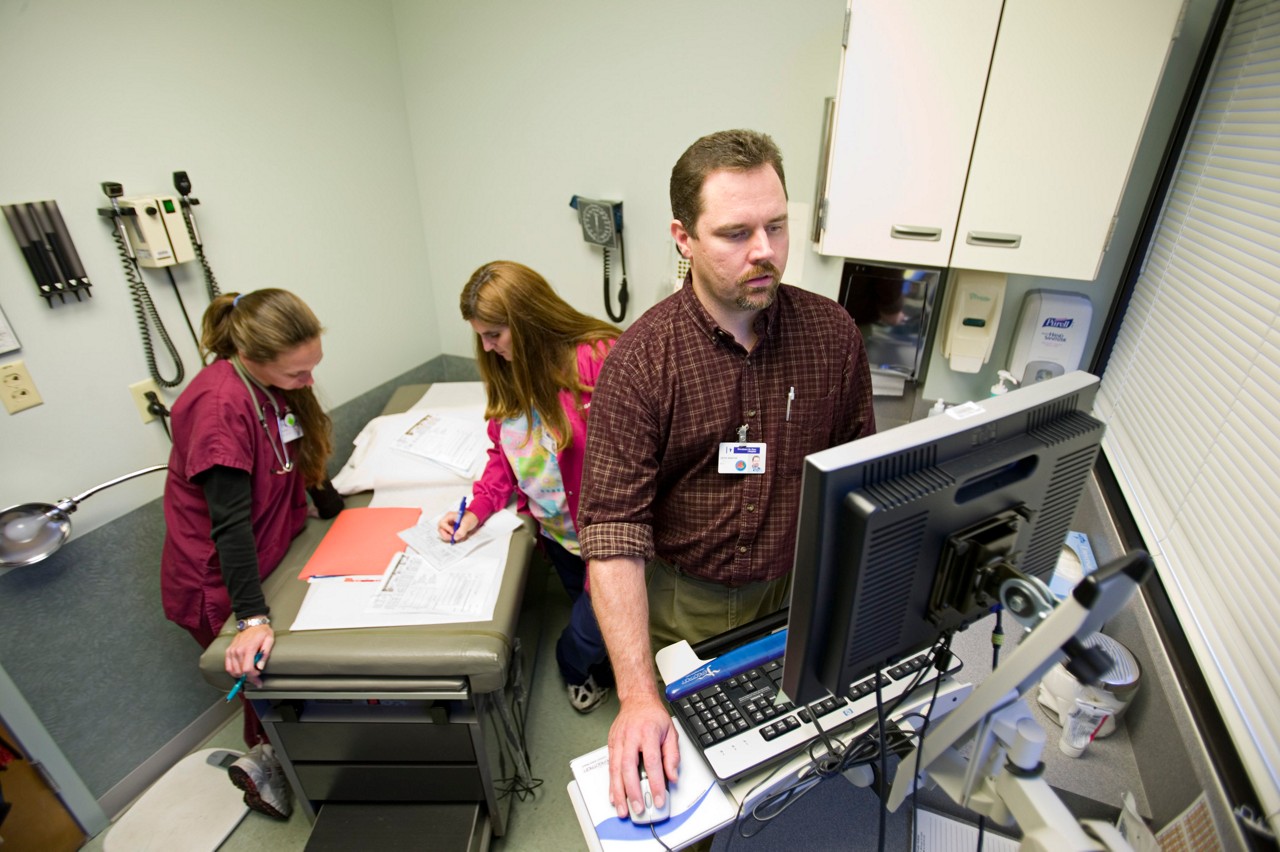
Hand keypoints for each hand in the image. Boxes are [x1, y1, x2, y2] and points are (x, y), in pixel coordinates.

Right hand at [225, 624, 272, 686]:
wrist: (252, 623)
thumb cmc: (262, 632)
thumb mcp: (269, 640)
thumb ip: (265, 654)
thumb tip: (260, 667)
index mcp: (249, 649)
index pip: (247, 669)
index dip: (253, 677)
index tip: (258, 678)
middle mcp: (238, 651)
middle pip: (240, 672)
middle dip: (249, 677)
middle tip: (256, 677)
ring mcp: (232, 651)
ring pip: (233, 671)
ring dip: (241, 676)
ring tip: (249, 674)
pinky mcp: (228, 651)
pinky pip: (228, 666)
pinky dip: (233, 671)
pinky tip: (240, 671)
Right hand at [436, 510, 479, 542]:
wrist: (475, 517)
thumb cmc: (470, 517)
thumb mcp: (467, 523)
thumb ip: (461, 530)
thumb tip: (455, 538)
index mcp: (449, 516)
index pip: (442, 523)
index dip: (446, 529)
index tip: (453, 532)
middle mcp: (447, 520)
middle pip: (440, 529)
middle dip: (445, 535)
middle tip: (451, 538)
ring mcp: (448, 525)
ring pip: (443, 533)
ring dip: (447, 537)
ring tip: (454, 538)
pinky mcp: (451, 529)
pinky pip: (447, 535)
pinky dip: (450, 537)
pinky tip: (456, 537)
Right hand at [607, 690, 680, 818]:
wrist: (637, 700)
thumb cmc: (653, 715)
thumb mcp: (671, 732)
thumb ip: (672, 755)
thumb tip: (672, 775)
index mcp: (648, 733)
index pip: (652, 762)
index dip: (656, 783)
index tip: (659, 798)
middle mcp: (631, 737)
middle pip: (629, 768)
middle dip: (633, 792)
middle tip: (638, 808)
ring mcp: (619, 741)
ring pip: (616, 770)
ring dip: (618, 792)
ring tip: (622, 809)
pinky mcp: (611, 745)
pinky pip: (610, 767)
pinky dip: (611, 784)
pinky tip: (613, 796)